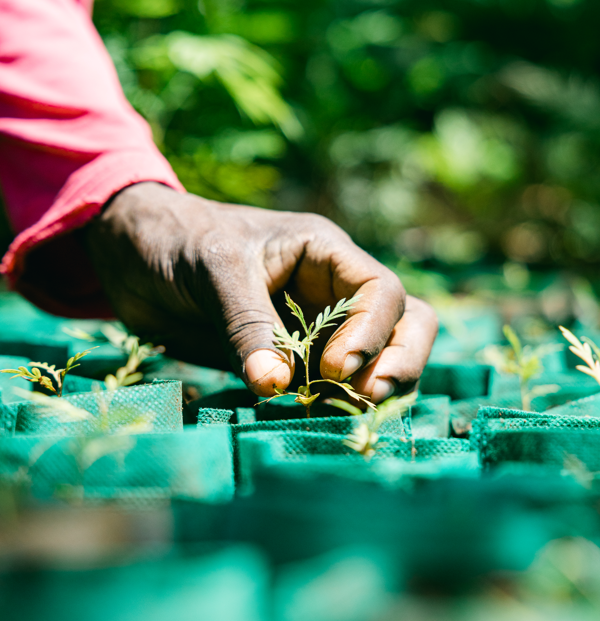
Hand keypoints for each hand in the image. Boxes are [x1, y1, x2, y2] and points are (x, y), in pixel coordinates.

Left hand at [84, 182, 437, 401]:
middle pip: (404, 323)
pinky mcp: (291, 357)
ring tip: (343, 414)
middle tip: (369, 399)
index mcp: (325, 252)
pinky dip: (334, 403)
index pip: (381, 292)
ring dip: (371, 387)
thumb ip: (247, 326)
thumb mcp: (216, 271)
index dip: (371, 333)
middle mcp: (332, 289)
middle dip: (399, 361)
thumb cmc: (179, 241)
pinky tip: (315, 419)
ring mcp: (316, 325)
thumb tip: (276, 386)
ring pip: (376, 357)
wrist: (136, 255)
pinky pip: (329, 384)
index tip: (331, 369)